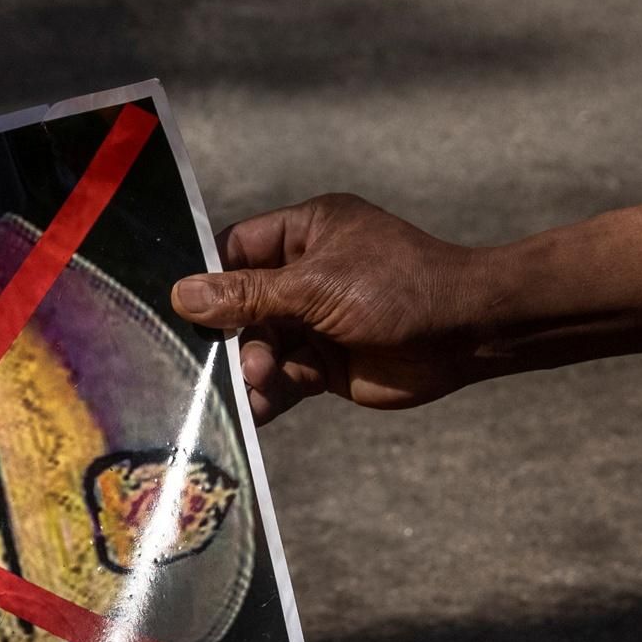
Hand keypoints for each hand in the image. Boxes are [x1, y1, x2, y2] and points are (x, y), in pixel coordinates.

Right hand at [169, 194, 495, 423]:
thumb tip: (182, 294)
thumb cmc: (398, 289)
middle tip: (217, 357)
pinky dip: (268, 394)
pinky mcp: (324, 364)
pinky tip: (257, 408)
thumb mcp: (316, 285)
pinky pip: (282, 379)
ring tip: (257, 382)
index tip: (175, 306)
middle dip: (229, 334)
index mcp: (306, 233)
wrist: (467, 335)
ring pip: (258, 346)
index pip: (235, 249)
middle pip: (241, 305)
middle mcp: (305, 274)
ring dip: (250, 367)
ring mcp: (314, 320)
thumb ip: (248, 295)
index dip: (206, 277)